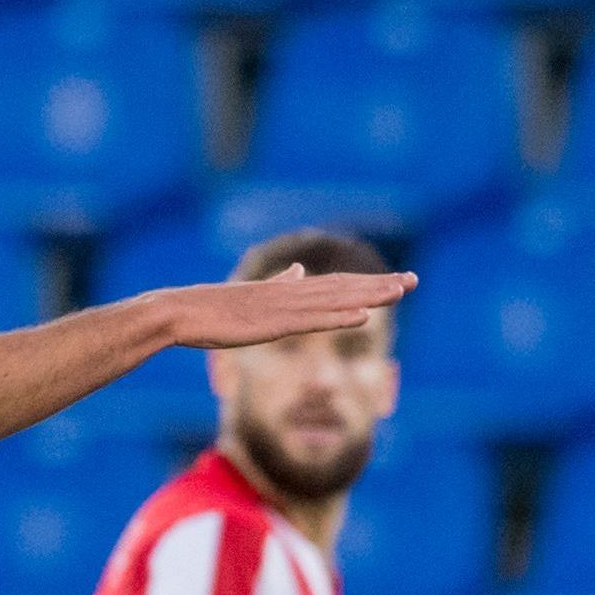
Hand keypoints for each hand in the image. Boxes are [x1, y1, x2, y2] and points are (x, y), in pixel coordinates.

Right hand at [154, 263, 418, 350]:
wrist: (179, 312)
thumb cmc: (211, 310)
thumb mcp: (253, 295)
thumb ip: (280, 284)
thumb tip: (300, 270)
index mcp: (288, 290)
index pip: (337, 284)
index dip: (368, 283)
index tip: (397, 282)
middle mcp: (290, 294)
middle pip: (344, 287)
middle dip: (380, 285)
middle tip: (415, 281)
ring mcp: (282, 308)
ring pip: (334, 300)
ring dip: (368, 296)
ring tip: (400, 292)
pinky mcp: (272, 323)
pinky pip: (313, 321)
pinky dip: (340, 317)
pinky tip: (363, 316)